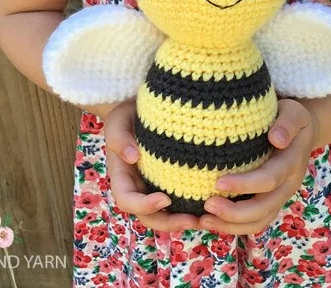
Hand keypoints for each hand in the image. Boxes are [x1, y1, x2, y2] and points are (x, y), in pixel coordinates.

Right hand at [105, 102, 199, 231]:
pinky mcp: (172, 181)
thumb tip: (132, 156)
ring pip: (166, 214)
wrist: (142, 108)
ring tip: (206, 219)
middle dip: (169, 223)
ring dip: (183, 221)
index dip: (144, 205)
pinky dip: (192, 207)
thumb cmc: (128, 113)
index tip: (165, 199)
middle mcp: (138, 186)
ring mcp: (154, 186)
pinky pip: (180, 200)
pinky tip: (212, 205)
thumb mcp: (118, 120)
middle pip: (149, 216)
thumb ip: (119, 137)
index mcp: (122, 176)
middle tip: (193, 221)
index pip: (127, 200)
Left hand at [198, 99, 318, 234]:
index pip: (269, 179)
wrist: (299, 133)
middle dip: (234, 212)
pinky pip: (252, 222)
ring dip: (230, 225)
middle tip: (206, 205)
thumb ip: (288, 123)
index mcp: (292, 163)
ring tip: (202, 219)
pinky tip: (208, 220)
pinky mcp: (268, 202)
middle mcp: (287, 185)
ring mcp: (278, 197)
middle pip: (263, 209)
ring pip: (258, 221)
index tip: (218, 183)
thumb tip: (277, 138)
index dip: (245, 184)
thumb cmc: (290, 119)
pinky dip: (231, 226)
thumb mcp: (294, 113)